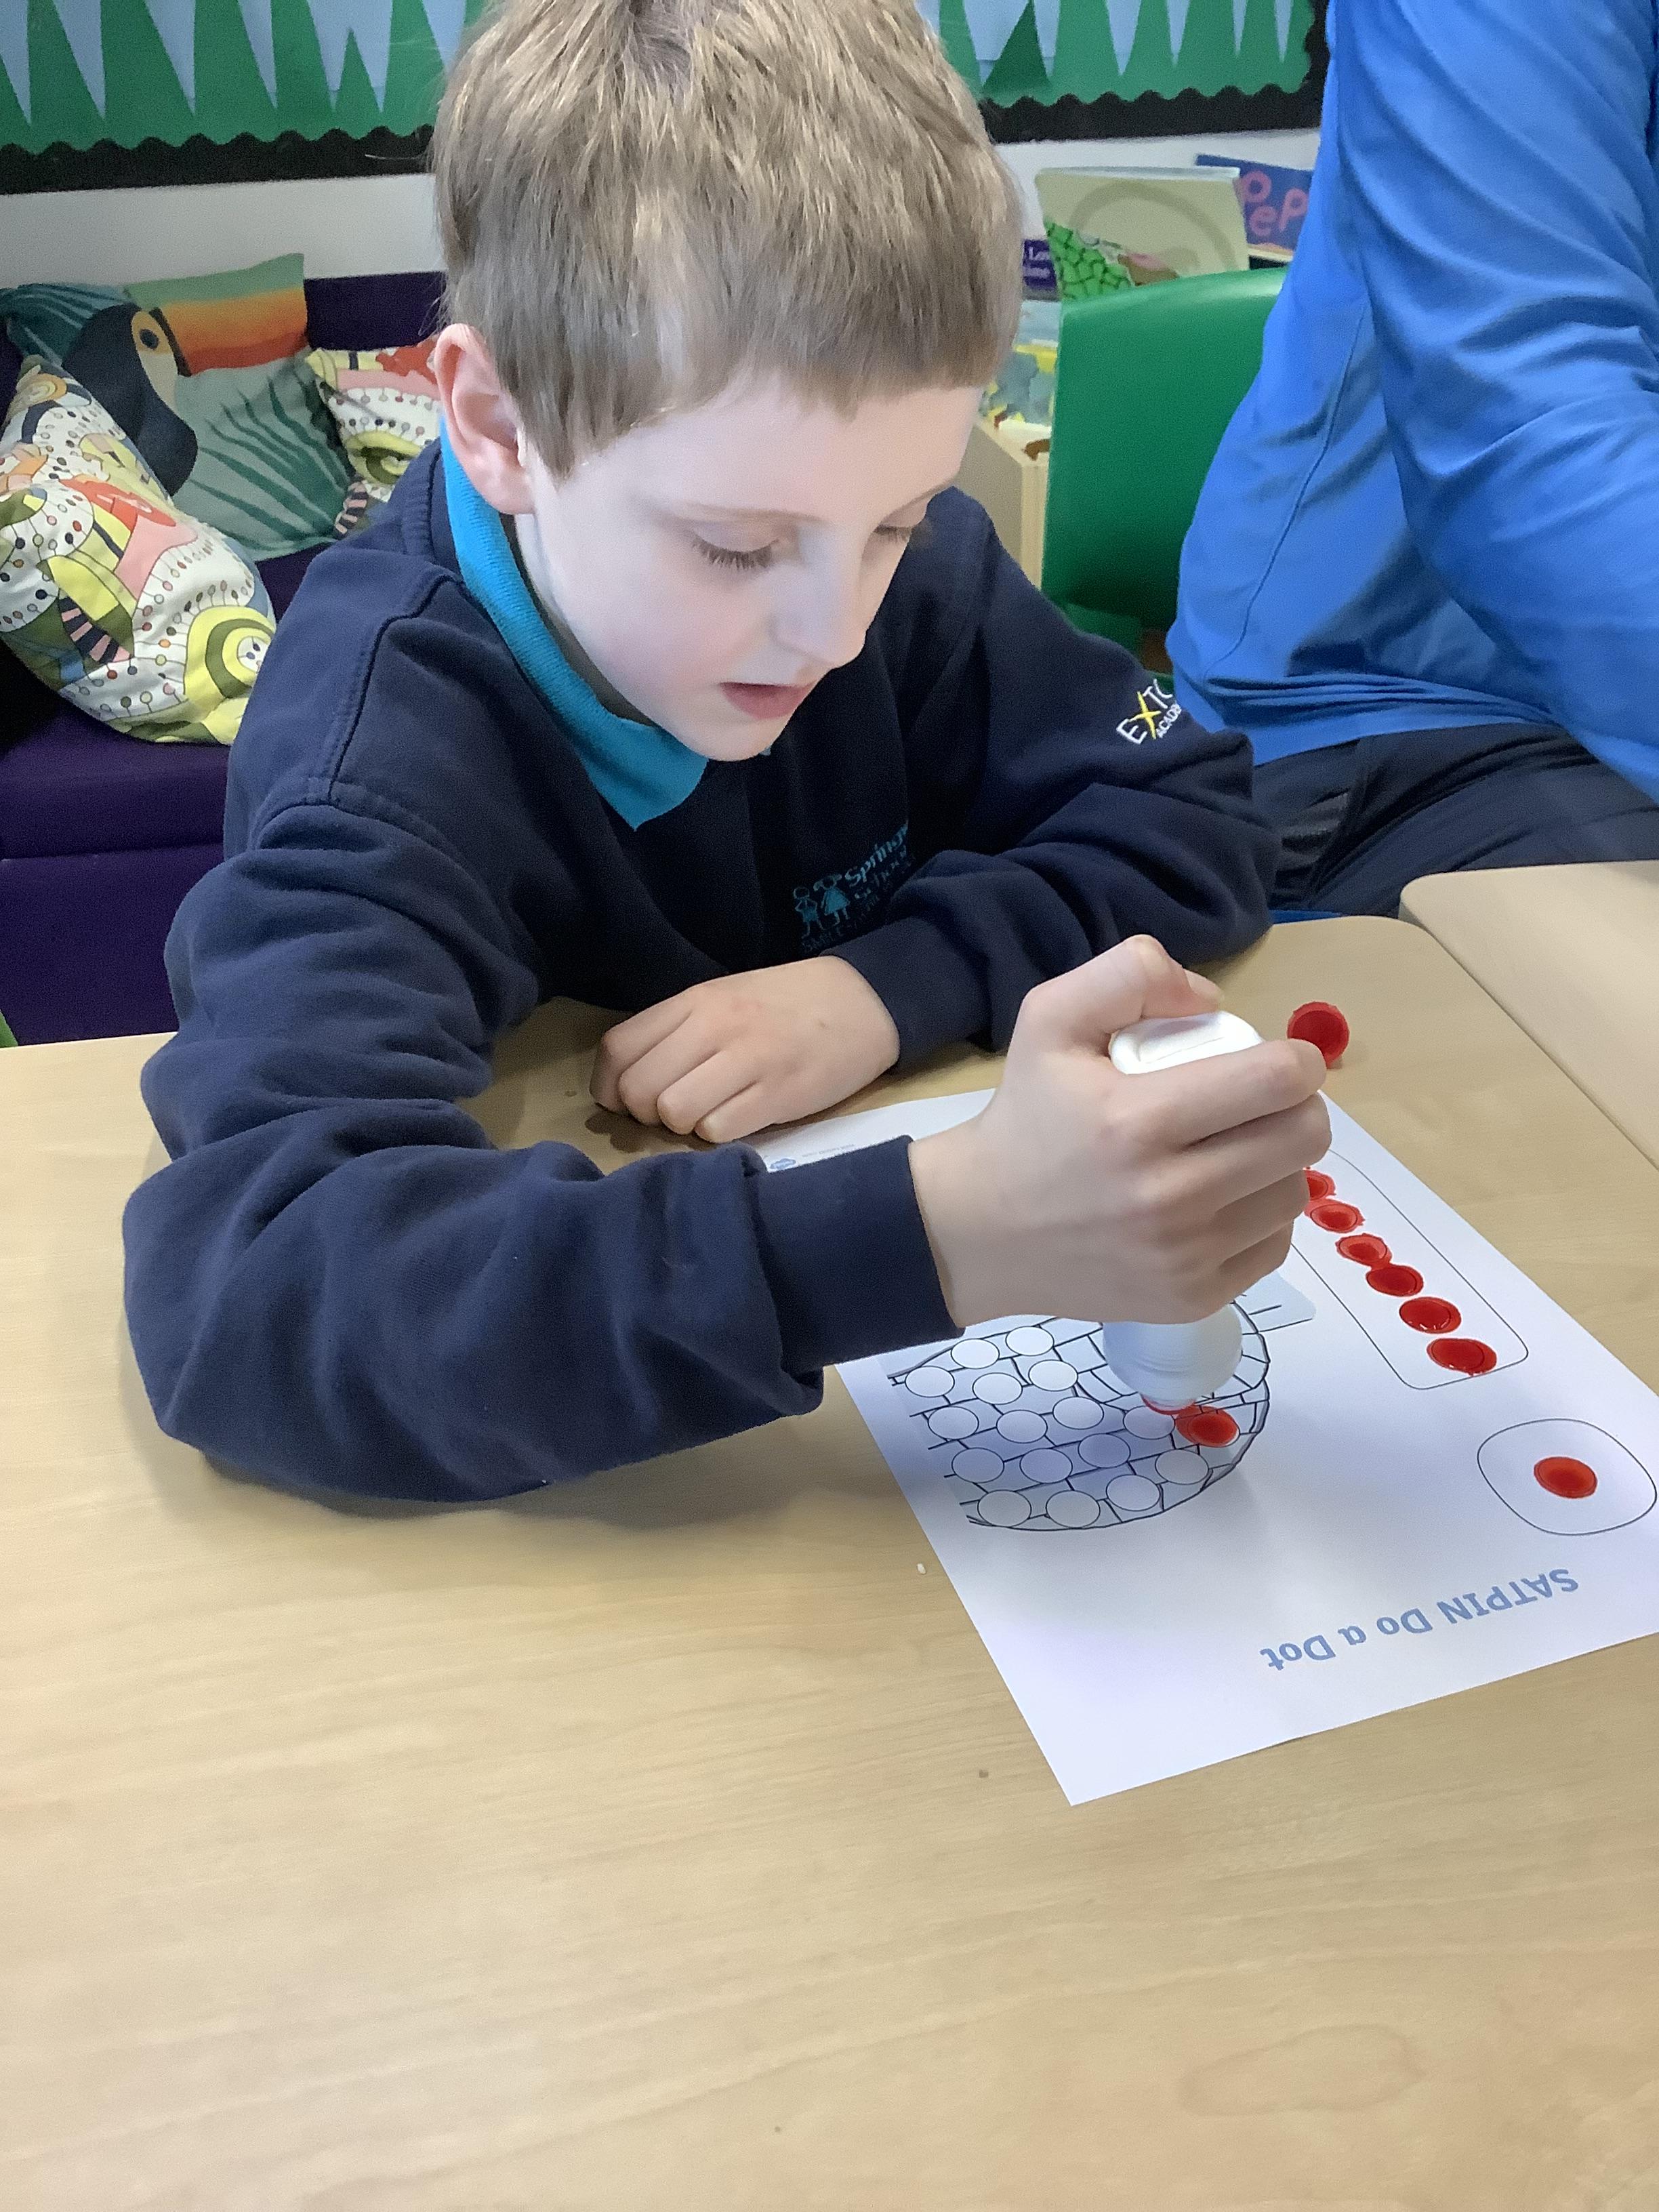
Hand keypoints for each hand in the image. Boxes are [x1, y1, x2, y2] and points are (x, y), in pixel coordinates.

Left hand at [591, 957, 901, 1142]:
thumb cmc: (785, 1004)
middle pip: (639, 1088)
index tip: (628, 1101)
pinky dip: (718, 1136)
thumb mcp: (724, 998)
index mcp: (694, 1001)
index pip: (618, 1049)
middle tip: (671, 1113)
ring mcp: (748, 1060)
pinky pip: (718, 1131)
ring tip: (707, 1115)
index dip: (610, 1087)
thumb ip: (676, 1032)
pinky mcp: (779, 1095)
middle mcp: (714, 1027)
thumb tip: (628, 1083)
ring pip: (674, 1113)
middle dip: (645, 1114)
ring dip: (682, 1127)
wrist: (863, 1002)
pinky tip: (737, 1120)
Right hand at [908, 937, 1329, 1327]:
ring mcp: (1185, 1257)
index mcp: (1137, 1121)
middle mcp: (1169, 1197)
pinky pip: (1274, 1246)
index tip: (1280, 1059)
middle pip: (1304, 1138)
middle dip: (1298, 1107)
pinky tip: (1222, 1199)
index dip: (1298, 1060)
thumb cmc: (1025, 1119)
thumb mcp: (1050, 1020)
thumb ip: (1128, 975)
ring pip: (1294, 1193)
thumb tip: (1212, 1002)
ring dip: (1279, 1164)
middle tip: (1262, 1102)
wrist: (981, 1230)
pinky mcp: (1193, 1298)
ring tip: (1235, 1150)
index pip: (1276, 1082)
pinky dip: (1260, 1217)